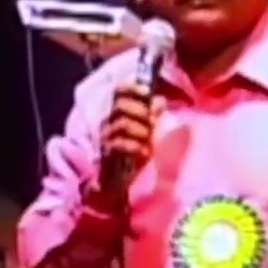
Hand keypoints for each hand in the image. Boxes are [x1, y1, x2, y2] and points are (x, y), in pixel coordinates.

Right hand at [98, 83, 161, 201]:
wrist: (120, 180)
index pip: (118, 91)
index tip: (147, 92)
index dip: (131, 87)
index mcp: (119, 113)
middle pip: (120, 105)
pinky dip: (135, 146)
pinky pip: (119, 144)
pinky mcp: (107, 153)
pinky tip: (145, 152)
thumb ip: (153, 114)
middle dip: (140, 110)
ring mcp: (107, 137)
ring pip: (121, 123)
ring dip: (140, 129)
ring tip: (150, 139)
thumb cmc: (136, 152)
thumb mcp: (149, 131)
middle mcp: (110, 121)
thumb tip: (160, 100)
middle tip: (153, 121)